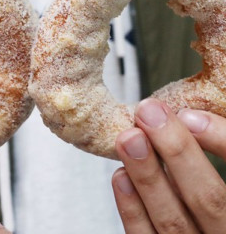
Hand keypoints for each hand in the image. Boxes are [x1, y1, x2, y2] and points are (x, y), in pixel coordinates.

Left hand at [112, 98, 225, 233]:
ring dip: (147, 175)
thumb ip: (214, 149)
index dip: (222, 142)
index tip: (189, 115)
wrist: (197, 229)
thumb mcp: (217, 177)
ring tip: (129, 138)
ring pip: (173, 221)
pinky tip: (121, 176)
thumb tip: (187, 115)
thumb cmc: (207, 196)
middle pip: (209, 199)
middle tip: (149, 113)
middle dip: (176, 151)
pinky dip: (132, 209)